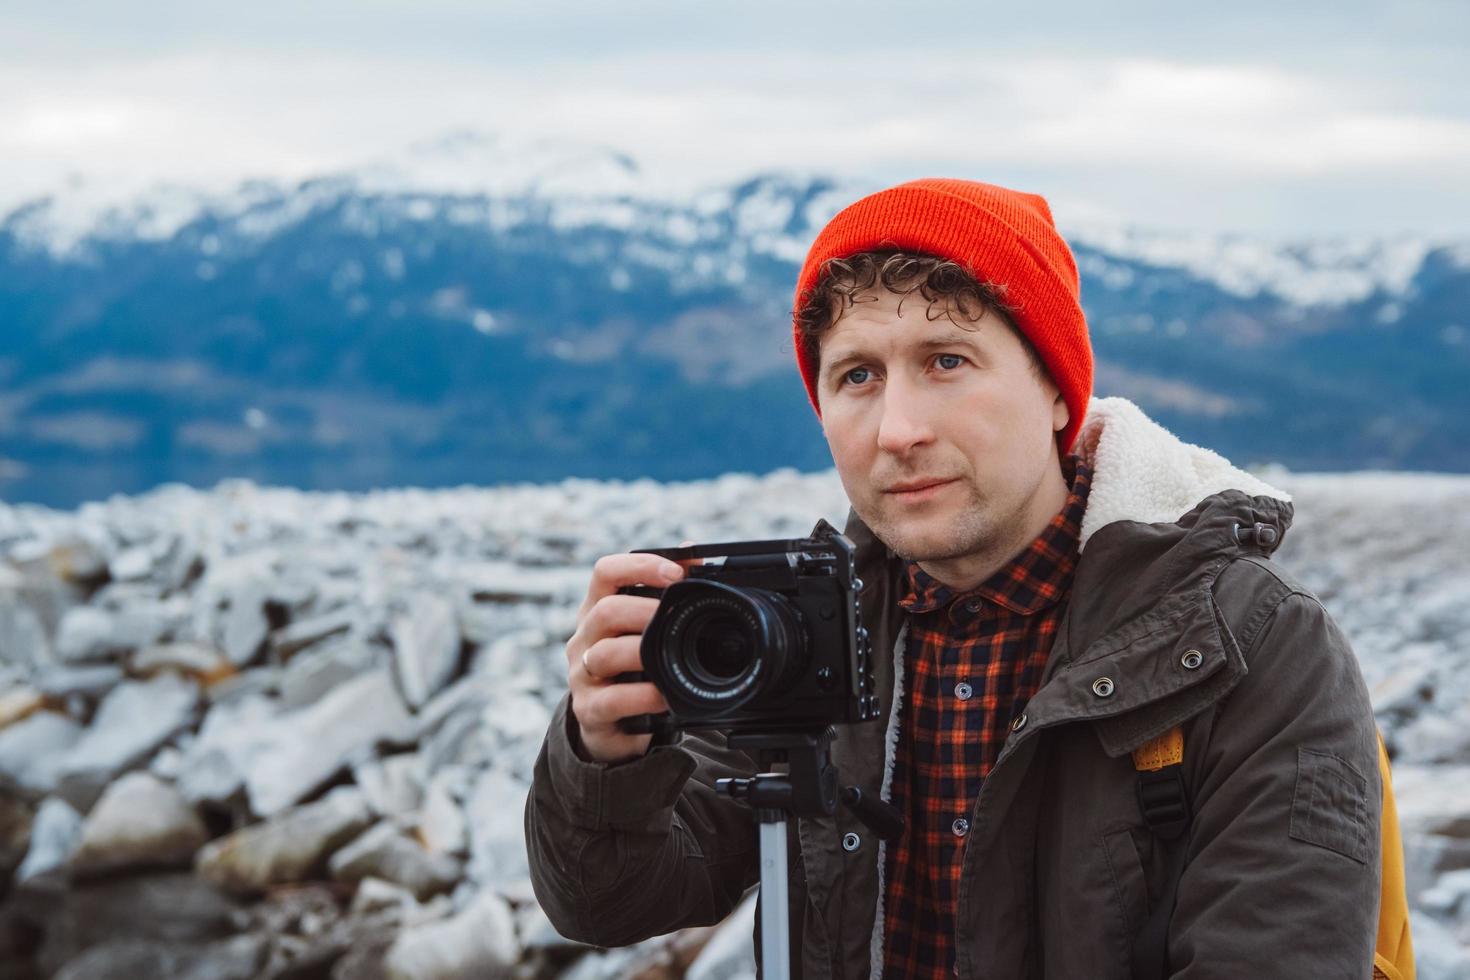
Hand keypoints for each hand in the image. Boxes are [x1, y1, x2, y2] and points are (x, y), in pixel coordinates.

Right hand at [565, 541, 699, 762]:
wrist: (608, 724)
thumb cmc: (630, 667)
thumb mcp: (642, 630)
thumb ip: (664, 594)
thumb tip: (695, 555)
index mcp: (597, 609)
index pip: (605, 571)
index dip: (640, 566)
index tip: (676, 572)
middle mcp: (584, 638)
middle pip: (605, 611)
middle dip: (646, 611)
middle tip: (677, 618)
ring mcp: (582, 675)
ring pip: (604, 654)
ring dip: (642, 653)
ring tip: (670, 658)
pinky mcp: (589, 711)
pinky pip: (612, 701)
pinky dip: (642, 696)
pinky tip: (663, 696)